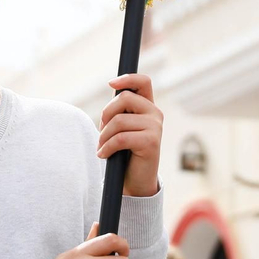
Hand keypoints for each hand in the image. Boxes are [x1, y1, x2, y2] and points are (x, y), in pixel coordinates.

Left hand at [99, 74, 162, 197]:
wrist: (136, 180)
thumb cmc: (125, 153)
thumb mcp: (122, 127)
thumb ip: (120, 109)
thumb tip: (113, 87)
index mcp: (148, 107)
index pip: (143, 82)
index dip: (127, 78)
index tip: (110, 84)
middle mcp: (155, 114)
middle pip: (123, 98)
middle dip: (106, 114)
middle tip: (102, 131)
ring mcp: (155, 127)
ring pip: (119, 120)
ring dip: (104, 136)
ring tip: (102, 146)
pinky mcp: (151, 142)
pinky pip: (120, 138)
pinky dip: (107, 147)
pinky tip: (103, 155)